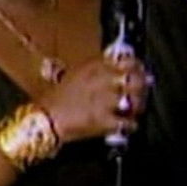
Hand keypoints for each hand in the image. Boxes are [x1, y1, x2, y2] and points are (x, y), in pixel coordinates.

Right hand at [35, 54, 149, 143]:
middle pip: (135, 78)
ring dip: (138, 105)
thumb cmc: (57, 99)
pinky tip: (128, 125)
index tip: (140, 71)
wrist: (44, 120)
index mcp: (94, 66)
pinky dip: (130, 125)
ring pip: (135, 100)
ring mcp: (104, 100)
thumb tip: (122, 69)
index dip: (137, 67)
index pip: (127, 60)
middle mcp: (101, 80)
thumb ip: (99, 69)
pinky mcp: (103, 120)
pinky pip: (128, 122)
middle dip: (142, 86)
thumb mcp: (76, 74)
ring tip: (135, 109)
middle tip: (142, 92)